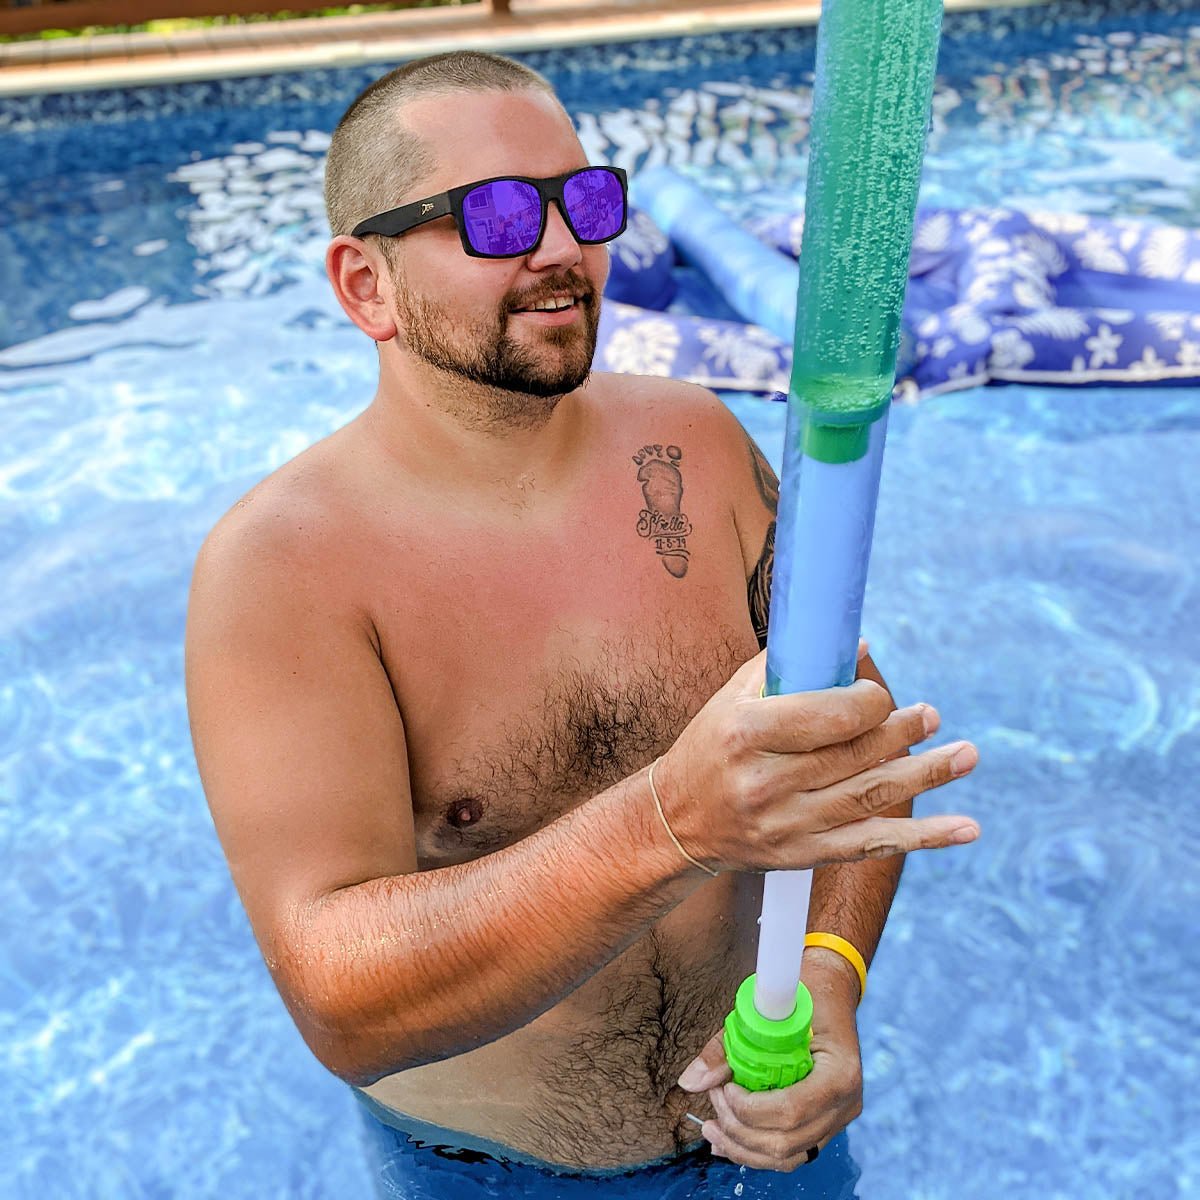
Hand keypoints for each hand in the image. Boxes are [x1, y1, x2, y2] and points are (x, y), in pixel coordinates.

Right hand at [654, 648, 978, 872]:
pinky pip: (875, 844)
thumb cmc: (711, 746)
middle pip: (856, 755)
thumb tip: (858, 644)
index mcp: (746, 734)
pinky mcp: (805, 855)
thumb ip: (790, 668)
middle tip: (932, 716)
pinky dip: (925, 837)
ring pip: (873, 796)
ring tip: (967, 754)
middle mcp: (767, 783)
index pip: (829, 716)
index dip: (869, 702)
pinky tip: (966, 828)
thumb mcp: (733, 699)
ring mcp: (788, 825)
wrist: (679, 820)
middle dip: (903, 732)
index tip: (880, 694)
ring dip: (928, 774)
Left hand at [677, 989, 862, 1171]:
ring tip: (712, 1129)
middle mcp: (845, 1104)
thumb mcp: (766, 1009)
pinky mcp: (825, 1125)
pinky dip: (756, 1151)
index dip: (750, 1109)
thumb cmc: (803, 994)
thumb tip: (691, 1082)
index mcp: (840, 1073)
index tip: (724, 1088)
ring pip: (787, 1157)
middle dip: (739, 1129)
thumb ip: (726, 1047)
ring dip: (743, 1148)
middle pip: (786, 1141)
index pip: (791, 1110)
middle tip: (714, 1098)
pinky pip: (791, 1152)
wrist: (831, 993)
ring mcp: (838, 1119)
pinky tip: (727, 1142)